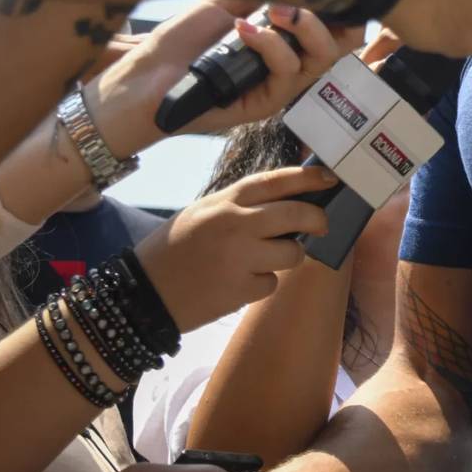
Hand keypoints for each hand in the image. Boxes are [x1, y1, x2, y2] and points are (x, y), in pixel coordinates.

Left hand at [89, 0, 360, 153]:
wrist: (144, 77)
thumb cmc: (180, 41)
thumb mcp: (225, 3)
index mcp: (282, 42)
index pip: (333, 29)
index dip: (342, 11)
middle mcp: (287, 65)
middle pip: (338, 45)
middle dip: (324, 16)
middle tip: (292, 1)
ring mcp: (279, 87)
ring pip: (320, 59)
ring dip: (302, 26)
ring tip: (271, 10)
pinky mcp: (265, 105)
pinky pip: (287, 73)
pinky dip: (269, 45)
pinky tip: (241, 29)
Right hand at [135, 164, 334, 333]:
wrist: (142, 293)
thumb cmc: (173, 249)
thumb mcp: (202, 212)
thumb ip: (239, 206)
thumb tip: (284, 203)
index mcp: (225, 201)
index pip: (275, 181)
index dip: (308, 177)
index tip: (330, 178)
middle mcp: (236, 224)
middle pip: (297, 214)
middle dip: (318, 219)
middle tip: (322, 225)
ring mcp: (241, 257)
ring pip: (293, 253)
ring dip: (287, 259)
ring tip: (263, 261)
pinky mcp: (242, 289)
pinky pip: (272, 283)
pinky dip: (261, 285)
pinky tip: (238, 284)